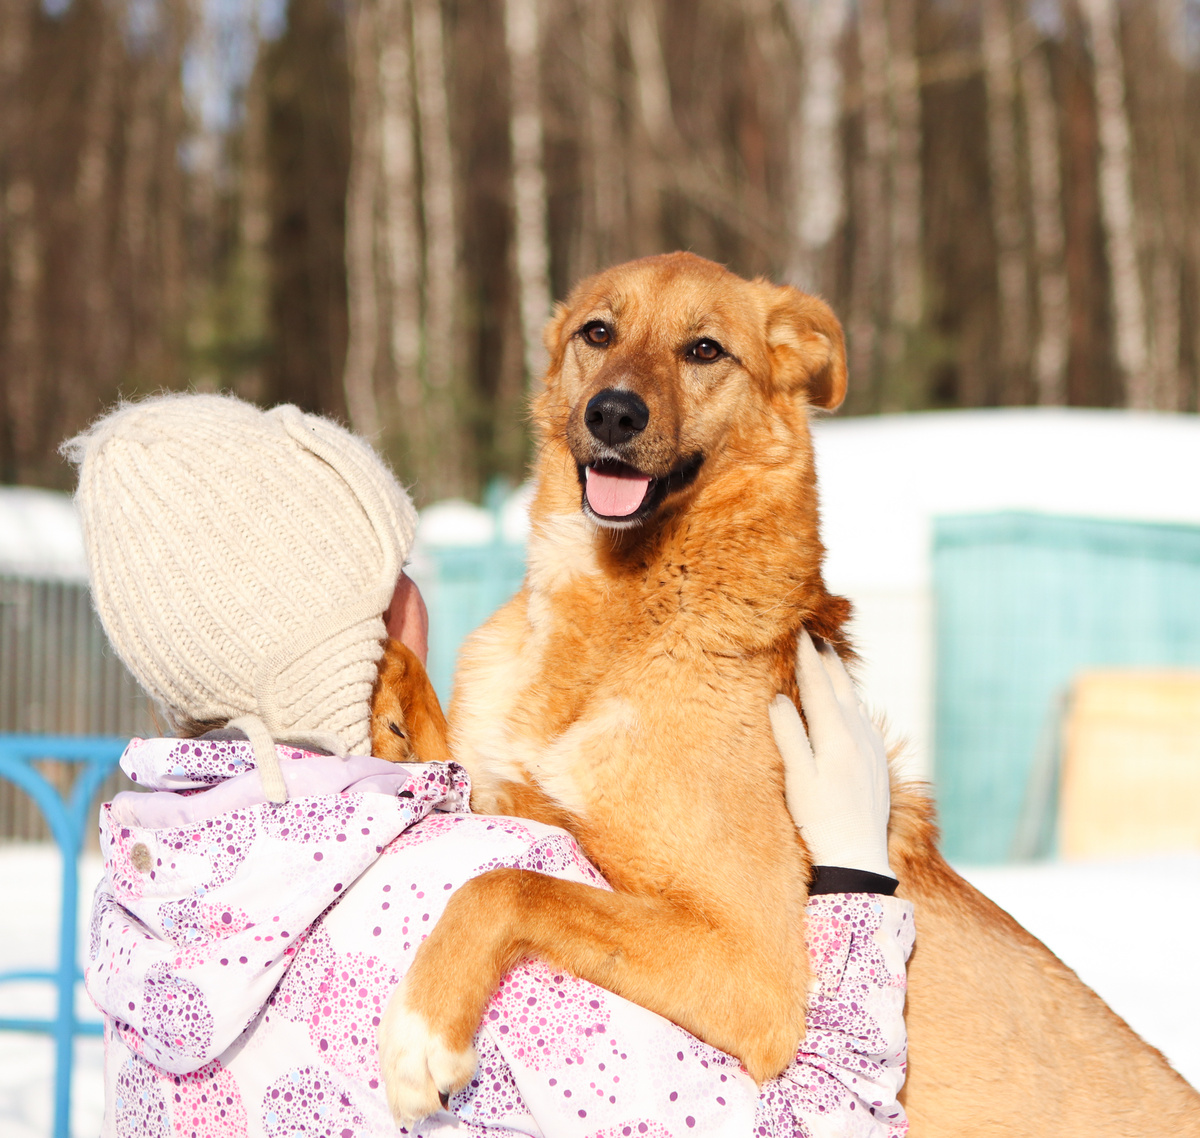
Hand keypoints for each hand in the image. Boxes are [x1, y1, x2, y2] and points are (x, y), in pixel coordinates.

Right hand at [768, 631, 893, 878]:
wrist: (860, 859)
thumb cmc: (820, 822)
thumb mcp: (798, 781)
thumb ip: (789, 737)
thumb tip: (777, 698)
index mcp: (837, 736)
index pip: (818, 684)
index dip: (806, 655)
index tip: (797, 629)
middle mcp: (860, 734)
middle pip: (841, 684)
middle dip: (825, 656)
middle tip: (812, 630)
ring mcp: (872, 745)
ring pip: (854, 697)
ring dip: (839, 674)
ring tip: (827, 655)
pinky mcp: (878, 758)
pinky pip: (863, 715)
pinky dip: (849, 697)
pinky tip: (845, 698)